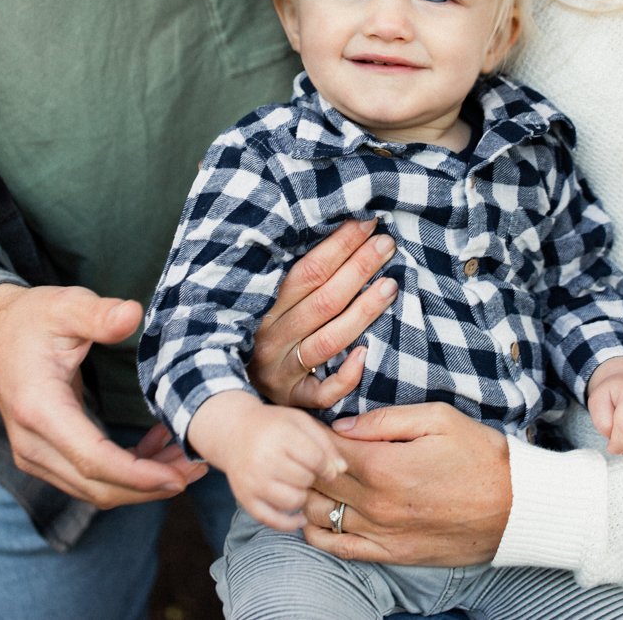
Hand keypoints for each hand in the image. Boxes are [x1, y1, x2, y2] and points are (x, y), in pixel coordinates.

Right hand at [0, 284, 204, 506]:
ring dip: (142, 483)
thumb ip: (98, 314)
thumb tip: (132, 314)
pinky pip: (89, 478)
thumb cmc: (31, 318)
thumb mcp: (65, 306)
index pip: (93, 459)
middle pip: (97, 486)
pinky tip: (157, 447)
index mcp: (38, 409)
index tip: (180, 477)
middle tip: (197, 468)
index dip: (138, 475)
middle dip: (150, 486)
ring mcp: (35, 455)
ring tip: (186, 459)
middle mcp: (32, 443)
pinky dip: (126, 473)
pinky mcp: (45, 456)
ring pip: (95, 489)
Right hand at [188, 391, 345, 531]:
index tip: (326, 465)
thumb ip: (324, 443)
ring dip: (302, 495)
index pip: (315, 459)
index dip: (327, 465)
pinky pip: (273, 521)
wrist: (233, 432)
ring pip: (293, 501)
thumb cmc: (274, 426)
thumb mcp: (300, 422)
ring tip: (297, 484)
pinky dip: (290, 523)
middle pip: (305, 480)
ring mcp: (252, 482)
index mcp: (279, 435)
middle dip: (311, 476)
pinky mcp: (245, 499)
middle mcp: (263, 459)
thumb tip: (341, 470)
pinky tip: (300, 516)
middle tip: (304, 469)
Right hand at [248, 218, 397, 408]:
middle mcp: (272, 339)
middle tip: (386, 244)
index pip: (306, 272)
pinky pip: (322, 392)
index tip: (367, 224)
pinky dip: (345, 375)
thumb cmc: (263, 339)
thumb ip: (299, 282)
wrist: (232, 399)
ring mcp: (283, 371)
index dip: (339, 246)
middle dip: (357, 268)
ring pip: (328, 340)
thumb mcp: (269, 307)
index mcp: (265, 308)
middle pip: (322, 301)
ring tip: (390, 285)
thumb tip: (343, 237)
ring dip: (362, 311)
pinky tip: (366, 354)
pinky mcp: (295, 400)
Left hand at [301, 403, 509, 566]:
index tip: (310, 423)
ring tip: (314, 477)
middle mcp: (375, 503)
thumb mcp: (439, 419)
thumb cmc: (480, 457)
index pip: (323, 447)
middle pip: (314, 481)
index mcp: (383, 465)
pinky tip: (321, 514)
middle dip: (305, 461)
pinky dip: (319, 531)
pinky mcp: (390, 555)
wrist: (516, 509)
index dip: (310, 432)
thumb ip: (385, 419)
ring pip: (318, 515)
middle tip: (307, 447)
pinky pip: (337, 548)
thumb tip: (342, 425)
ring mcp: (381, 533)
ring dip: (309, 494)